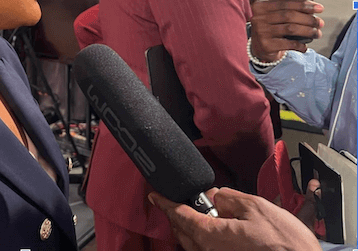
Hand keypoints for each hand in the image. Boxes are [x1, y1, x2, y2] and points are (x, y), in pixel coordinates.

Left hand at [149, 187, 321, 250]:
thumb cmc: (286, 244)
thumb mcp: (256, 207)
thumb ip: (229, 198)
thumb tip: (216, 197)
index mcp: (212, 235)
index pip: (180, 215)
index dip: (166, 203)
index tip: (155, 196)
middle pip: (183, 231)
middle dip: (179, 214)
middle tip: (183, 200)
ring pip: (193, 243)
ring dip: (192, 227)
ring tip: (201, 214)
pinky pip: (206, 250)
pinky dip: (204, 238)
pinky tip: (216, 230)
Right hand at [250, 0, 323, 61]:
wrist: (258, 48)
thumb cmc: (270, 29)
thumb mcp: (273, 17)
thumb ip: (286, 11)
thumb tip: (312, 10)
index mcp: (260, 7)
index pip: (285, 4)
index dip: (304, 5)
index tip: (319, 8)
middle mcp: (258, 19)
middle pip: (289, 16)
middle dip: (308, 19)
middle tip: (320, 23)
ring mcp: (261, 32)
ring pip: (291, 29)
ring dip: (308, 31)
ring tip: (317, 33)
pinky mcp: (266, 45)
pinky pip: (289, 44)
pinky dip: (300, 45)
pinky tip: (304, 46)